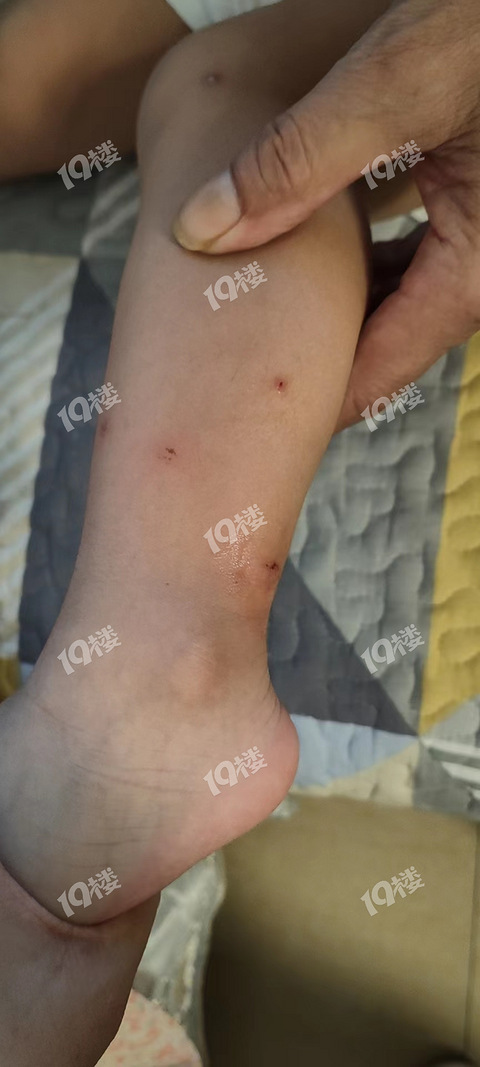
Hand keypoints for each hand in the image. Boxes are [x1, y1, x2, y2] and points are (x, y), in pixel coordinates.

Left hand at [173, 0, 479, 427]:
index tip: (244, 424)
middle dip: (312, 353)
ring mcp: (477, 240)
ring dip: (332, 304)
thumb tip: (200, 229)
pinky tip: (315, 247)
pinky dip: (361, 260)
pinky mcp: (470, 204)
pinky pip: (411, 258)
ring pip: (396, 301)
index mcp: (473, 270)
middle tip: (234, 371)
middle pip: (384, 343)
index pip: (378, 372)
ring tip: (256, 308)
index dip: (308, 401)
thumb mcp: (393, 85)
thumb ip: (296, 160)